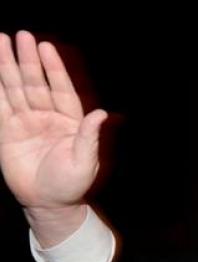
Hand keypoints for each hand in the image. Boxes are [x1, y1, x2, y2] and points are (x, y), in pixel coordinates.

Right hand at [0, 32, 106, 238]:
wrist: (48, 205)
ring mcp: (27, 123)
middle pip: (36, 83)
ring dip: (8, 66)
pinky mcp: (9, 132)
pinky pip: (0, 106)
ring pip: (16, 89)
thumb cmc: (71, 186)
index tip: (45, 48)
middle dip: (28, 61)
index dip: (53, 69)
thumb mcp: (84, 162)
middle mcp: (47, 117)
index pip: (60, 89)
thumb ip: (89, 137)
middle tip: (22, 35)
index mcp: (69, 122)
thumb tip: (102, 113)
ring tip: (1, 41)